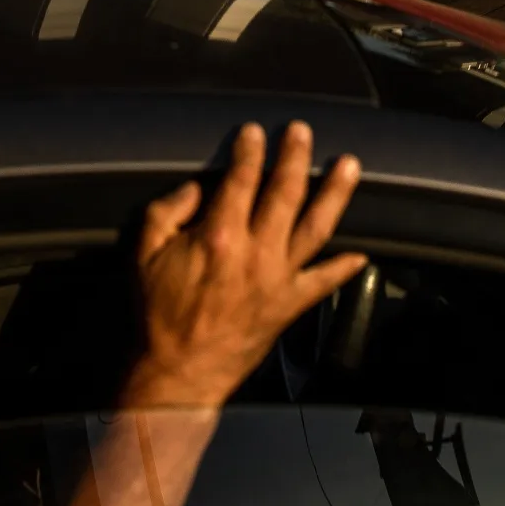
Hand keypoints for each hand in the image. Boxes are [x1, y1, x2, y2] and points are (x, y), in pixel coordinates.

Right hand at [120, 121, 366, 410]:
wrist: (179, 373)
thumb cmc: (158, 315)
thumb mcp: (144, 254)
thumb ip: (167, 211)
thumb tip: (196, 188)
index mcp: (219, 236)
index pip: (241, 178)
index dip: (250, 150)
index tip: (254, 132)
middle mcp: (256, 253)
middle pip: (285, 191)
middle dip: (296, 156)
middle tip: (302, 132)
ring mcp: (278, 279)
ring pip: (316, 227)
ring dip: (335, 193)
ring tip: (350, 166)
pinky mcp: (289, 305)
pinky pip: (323, 282)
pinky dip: (344, 267)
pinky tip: (361, 254)